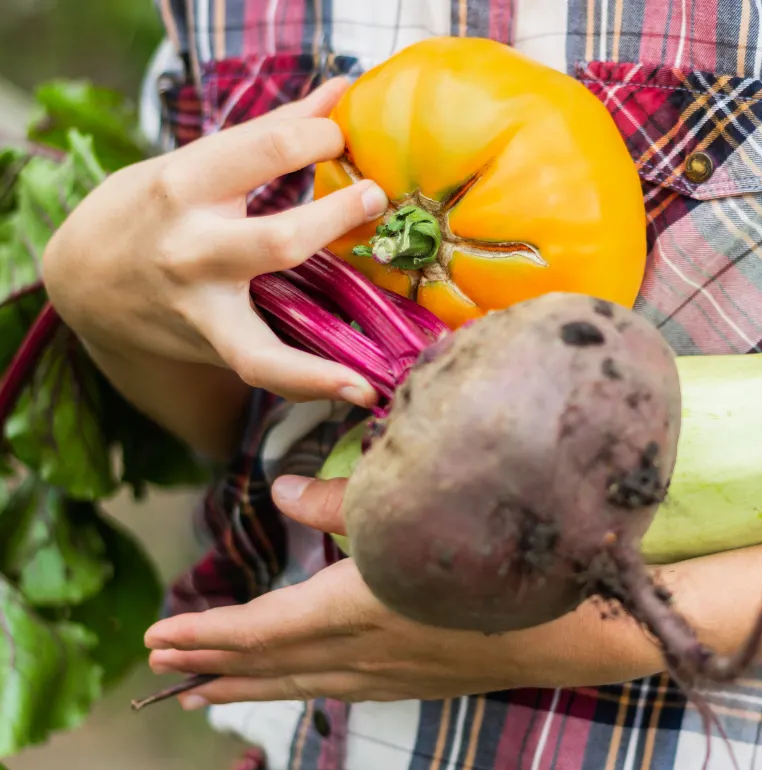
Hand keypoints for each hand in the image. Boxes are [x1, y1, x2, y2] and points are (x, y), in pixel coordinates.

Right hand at [43, 78, 388, 405]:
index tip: (347, 136)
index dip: (321, 136)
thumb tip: (340, 91)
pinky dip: (314, 384)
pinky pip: (267, 370)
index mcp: (186, 186)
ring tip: (377, 333)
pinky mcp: (215, 345)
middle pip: (279, 239)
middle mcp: (192, 250)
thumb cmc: (156, 210)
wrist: (85, 282)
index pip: (267, 149)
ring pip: (266, 338)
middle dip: (336, 218)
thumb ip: (272, 132)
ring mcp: (202, 306)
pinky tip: (363, 390)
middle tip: (375, 197)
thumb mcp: (197, 162)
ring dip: (327, 338)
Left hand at [142, 476, 664, 706]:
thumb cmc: (501, 552)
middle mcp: (366, 652)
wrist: (578, 624)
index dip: (208, 633)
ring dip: (250, 687)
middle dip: (213, 666)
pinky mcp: (423, 680)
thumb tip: (279, 489)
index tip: (160, 636)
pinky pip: (343, 690)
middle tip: (163, 669)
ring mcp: (396, 673)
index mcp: (358, 607)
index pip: (262, 628)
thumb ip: (341, 500)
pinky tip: (301, 688)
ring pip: (304, 684)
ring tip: (205, 694)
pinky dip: (302, 689)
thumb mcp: (416, 511)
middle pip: (273, 665)